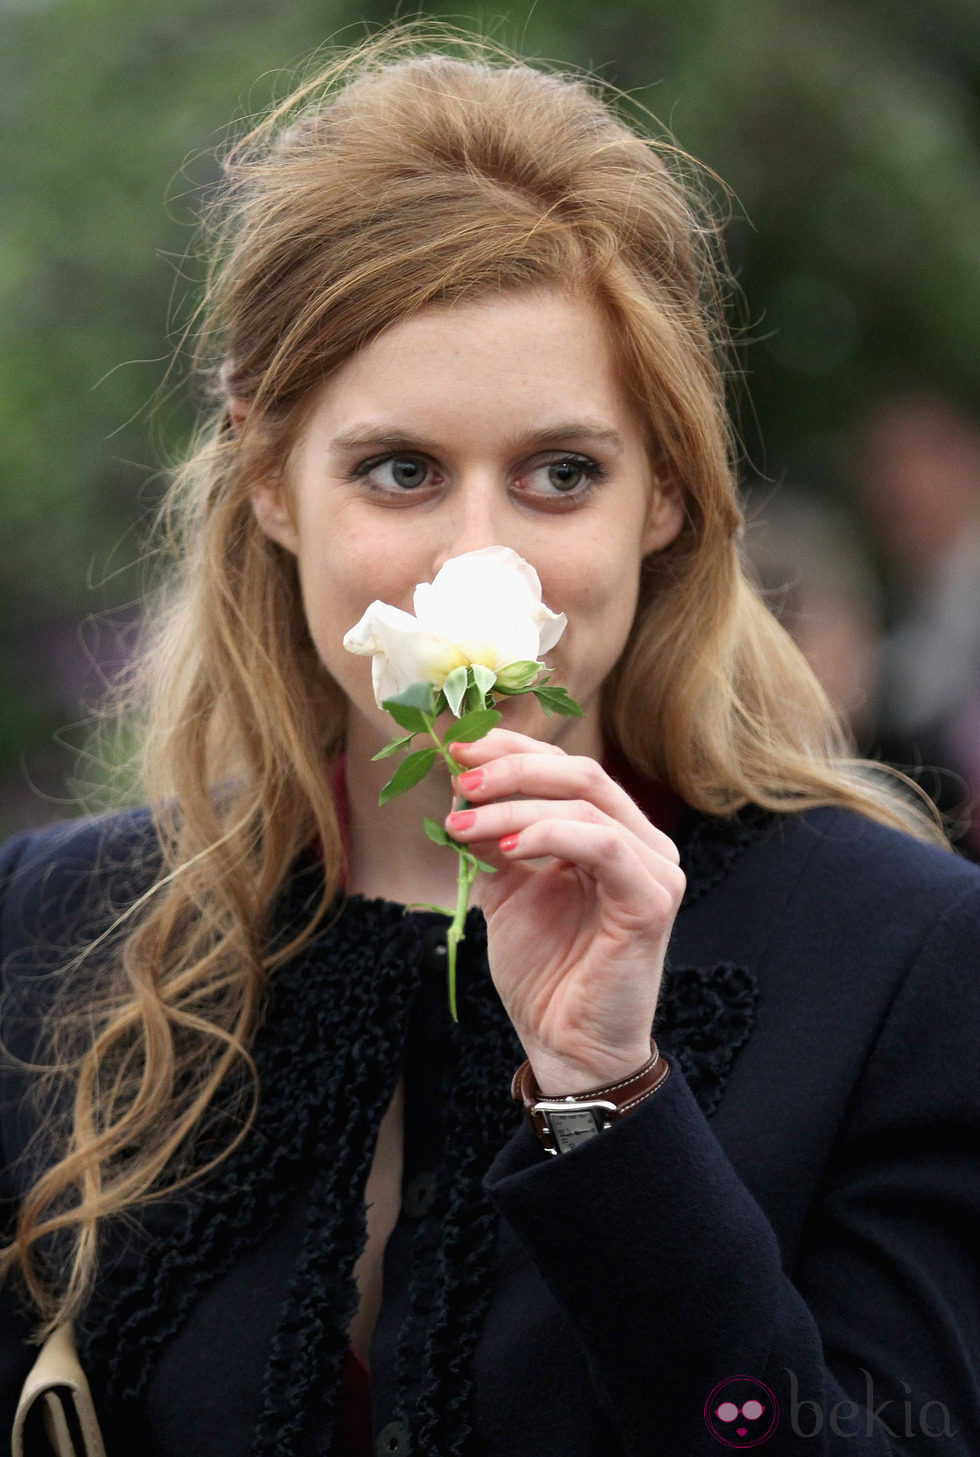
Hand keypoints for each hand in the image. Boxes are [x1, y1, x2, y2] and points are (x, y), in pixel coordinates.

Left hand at [446, 729, 684, 1094]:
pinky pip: (602, 845)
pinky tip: (506, 850)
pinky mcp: (653, 900)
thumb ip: (492, 838)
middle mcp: (643, 842)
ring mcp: (655, 869)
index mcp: (612, 832)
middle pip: (580, 773)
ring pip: (585, 803)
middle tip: (458, 775)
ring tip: (462, 820)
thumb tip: (461, 786)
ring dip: (514, 805)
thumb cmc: (544, 971)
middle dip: (512, 767)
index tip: (456, 745)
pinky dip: (549, 835)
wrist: (566, 1045)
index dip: (512, 749)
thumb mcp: (506, 889)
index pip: (566, 768)